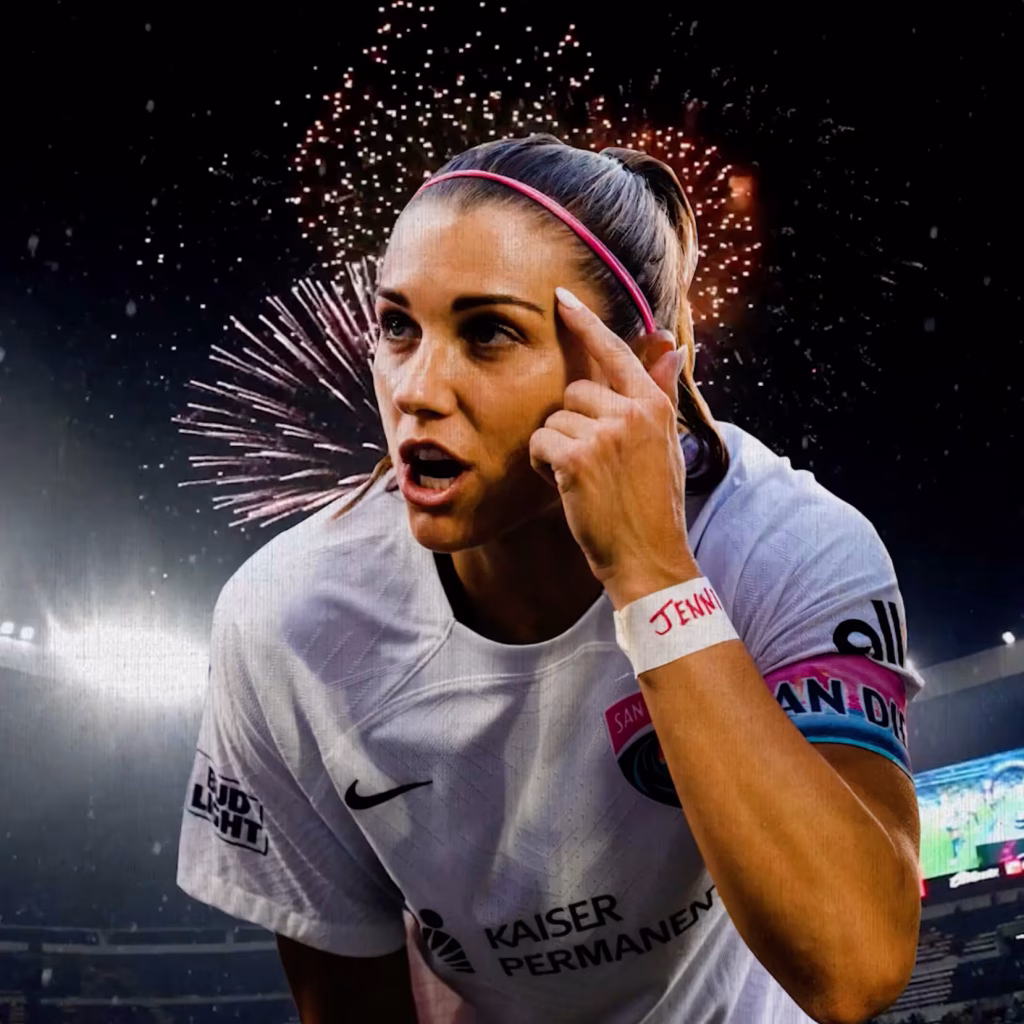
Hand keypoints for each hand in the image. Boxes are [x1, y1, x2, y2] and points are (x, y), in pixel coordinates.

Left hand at [529, 288, 698, 606]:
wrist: (648, 557)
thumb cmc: (653, 505)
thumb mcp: (666, 444)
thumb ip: (662, 393)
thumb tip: (673, 348)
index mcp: (653, 405)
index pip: (615, 351)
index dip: (586, 324)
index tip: (561, 298)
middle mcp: (631, 411)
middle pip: (573, 392)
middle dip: (571, 426)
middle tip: (593, 465)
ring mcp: (605, 432)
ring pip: (553, 420)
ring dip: (558, 450)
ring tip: (585, 481)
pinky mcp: (577, 457)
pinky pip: (540, 444)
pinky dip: (545, 468)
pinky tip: (570, 490)